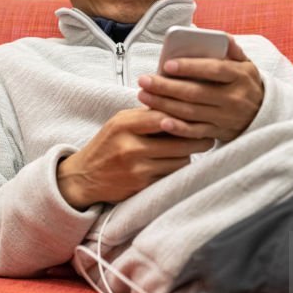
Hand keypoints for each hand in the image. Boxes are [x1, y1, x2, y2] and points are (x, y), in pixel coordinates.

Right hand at [56, 108, 213, 209]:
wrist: (83, 177)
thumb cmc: (107, 145)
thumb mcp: (120, 122)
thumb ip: (146, 115)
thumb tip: (181, 105)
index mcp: (125, 125)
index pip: (165, 116)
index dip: (185, 117)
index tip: (199, 117)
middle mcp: (130, 147)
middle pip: (179, 142)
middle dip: (197, 140)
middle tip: (208, 137)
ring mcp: (136, 169)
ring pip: (180, 161)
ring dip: (188, 156)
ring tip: (192, 150)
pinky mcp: (141, 187)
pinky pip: (171, 177)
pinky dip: (177, 171)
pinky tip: (177, 164)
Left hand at [136, 37, 263, 141]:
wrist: (264, 115)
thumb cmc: (246, 84)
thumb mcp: (246, 65)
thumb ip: (233, 50)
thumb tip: (221, 37)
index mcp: (240, 76)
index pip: (214, 70)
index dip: (190, 68)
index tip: (167, 65)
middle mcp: (234, 98)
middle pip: (196, 92)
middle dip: (167, 87)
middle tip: (144, 80)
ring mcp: (226, 118)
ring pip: (191, 112)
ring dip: (165, 105)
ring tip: (144, 96)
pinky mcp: (219, 133)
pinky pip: (196, 132)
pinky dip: (178, 129)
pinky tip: (161, 121)